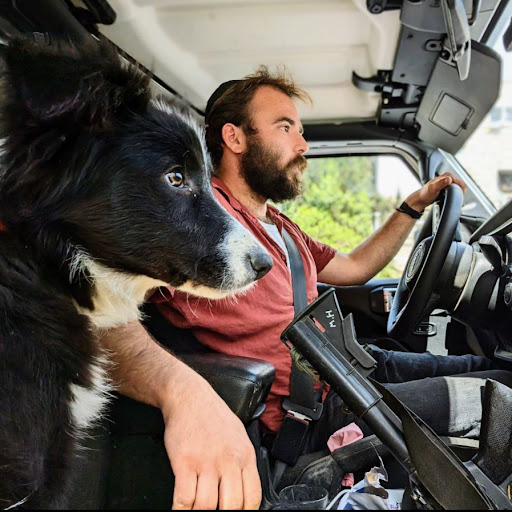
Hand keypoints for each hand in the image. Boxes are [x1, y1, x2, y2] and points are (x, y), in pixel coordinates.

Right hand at [162, 375, 261, 509]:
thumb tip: (245, 487)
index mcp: (245, 455)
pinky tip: (181, 509)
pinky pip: (184, 498)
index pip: (253, 497)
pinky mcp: (185, 462)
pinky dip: (182, 510)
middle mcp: (228, 460)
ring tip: (197, 509)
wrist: (189, 396)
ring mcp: (206, 462)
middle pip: (232, 506)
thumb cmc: (212, 414)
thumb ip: (243, 461)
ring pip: (207, 506)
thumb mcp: (239, 434)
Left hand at [405, 172, 466, 212]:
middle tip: (458, 200)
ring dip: (459, 194)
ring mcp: (447, 183)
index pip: (460, 182)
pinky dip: (456, 195)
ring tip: (456, 200)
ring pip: (458, 188)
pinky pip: (455, 191)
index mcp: (446, 175)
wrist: (420, 199)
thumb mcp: (433, 189)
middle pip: (461, 185)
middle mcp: (448, 177)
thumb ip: (440, 184)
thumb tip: (449, 179)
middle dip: (461, 192)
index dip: (461, 190)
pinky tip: (453, 199)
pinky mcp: (447, 188)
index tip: (459, 197)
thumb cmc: (425, 194)